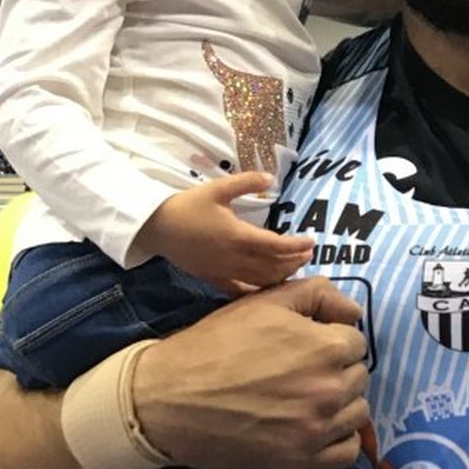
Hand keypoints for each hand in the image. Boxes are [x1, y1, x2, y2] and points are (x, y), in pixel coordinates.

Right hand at [132, 174, 313, 294]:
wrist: (156, 227)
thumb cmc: (187, 206)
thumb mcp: (217, 188)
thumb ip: (246, 182)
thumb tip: (272, 178)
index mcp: (238, 236)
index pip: (276, 245)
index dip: (296, 245)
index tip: (311, 241)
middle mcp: (234, 258)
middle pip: (273, 266)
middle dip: (294, 261)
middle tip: (309, 254)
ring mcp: (224, 272)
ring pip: (261, 281)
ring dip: (281, 275)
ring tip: (294, 267)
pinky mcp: (214, 279)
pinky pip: (241, 291)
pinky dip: (259, 290)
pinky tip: (269, 287)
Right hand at [132, 276, 370, 468]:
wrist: (169, 400)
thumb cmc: (215, 345)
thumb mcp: (264, 302)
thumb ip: (317, 295)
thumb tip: (354, 313)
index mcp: (325, 347)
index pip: (355, 342)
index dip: (330, 340)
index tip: (306, 347)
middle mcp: (330, 389)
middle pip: (359, 376)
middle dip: (336, 370)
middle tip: (301, 373)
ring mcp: (319, 429)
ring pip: (357, 412)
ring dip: (340, 404)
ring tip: (306, 400)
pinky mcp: (305, 462)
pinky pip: (348, 451)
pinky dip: (338, 439)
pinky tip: (314, 428)